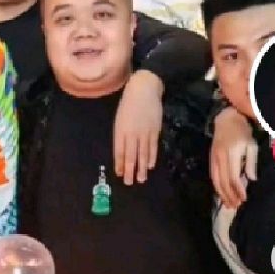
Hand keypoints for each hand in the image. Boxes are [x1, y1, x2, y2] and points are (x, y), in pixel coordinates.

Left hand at [114, 70, 162, 184]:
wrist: (143, 90)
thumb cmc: (128, 104)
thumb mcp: (120, 119)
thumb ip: (121, 135)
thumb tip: (123, 152)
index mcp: (120, 131)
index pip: (119, 151)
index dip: (120, 164)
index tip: (120, 174)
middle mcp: (131, 134)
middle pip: (131, 156)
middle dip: (130, 170)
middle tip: (130, 183)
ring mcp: (144, 133)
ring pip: (142, 154)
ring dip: (141, 168)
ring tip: (141, 179)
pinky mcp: (154, 130)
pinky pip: (152, 147)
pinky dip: (151, 157)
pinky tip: (150, 165)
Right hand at [210, 106, 257, 209]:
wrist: (226, 120)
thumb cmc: (242, 133)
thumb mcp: (252, 145)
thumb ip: (251, 162)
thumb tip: (251, 179)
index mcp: (231, 154)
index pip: (233, 176)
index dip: (238, 189)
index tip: (243, 199)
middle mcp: (220, 158)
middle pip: (223, 181)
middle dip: (229, 195)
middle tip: (236, 206)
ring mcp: (213, 159)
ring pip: (216, 180)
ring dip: (222, 194)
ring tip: (228, 204)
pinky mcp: (210, 159)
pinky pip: (213, 176)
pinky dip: (217, 186)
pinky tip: (221, 193)